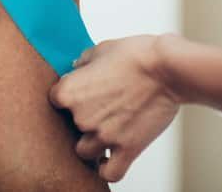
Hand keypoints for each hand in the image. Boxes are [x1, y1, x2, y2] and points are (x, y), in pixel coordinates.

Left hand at [49, 35, 181, 182]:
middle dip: (83, 118)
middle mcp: (82, 117)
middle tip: (101, 106)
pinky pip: (110, 173)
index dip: (68, 97)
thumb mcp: (101, 49)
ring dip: (92, 144)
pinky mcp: (127, 149)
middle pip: (69, 126)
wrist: (167, 68)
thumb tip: (76, 68)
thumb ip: (83, 62)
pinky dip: (107, 169)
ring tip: (105, 130)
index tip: (82, 93)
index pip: (54, 101)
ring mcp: (104, 136)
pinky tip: (108, 159)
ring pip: (84, 152)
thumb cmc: (137, 55)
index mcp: (70, 92)